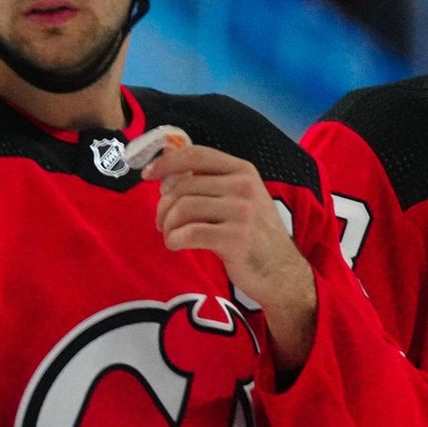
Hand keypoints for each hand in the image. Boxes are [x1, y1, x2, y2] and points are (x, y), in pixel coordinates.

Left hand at [144, 145, 316, 372]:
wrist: (280, 272)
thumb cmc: (254, 235)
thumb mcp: (241, 199)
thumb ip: (210, 182)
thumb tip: (166, 172)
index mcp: (243, 170)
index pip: (197, 154)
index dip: (166, 163)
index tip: (147, 176)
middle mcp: (244, 186)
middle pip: (184, 185)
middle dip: (164, 205)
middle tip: (162, 222)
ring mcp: (242, 212)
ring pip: (183, 208)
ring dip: (167, 224)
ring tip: (170, 235)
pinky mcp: (235, 238)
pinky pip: (189, 233)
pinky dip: (174, 240)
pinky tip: (175, 245)